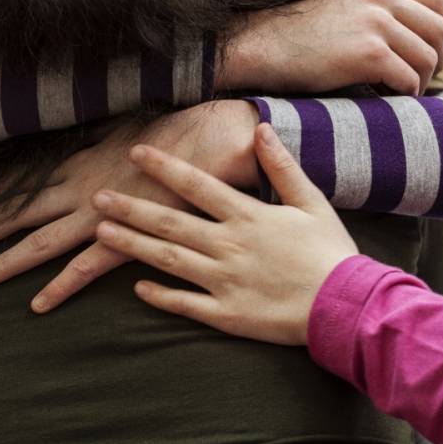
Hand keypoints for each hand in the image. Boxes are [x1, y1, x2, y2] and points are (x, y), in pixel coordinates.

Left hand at [0, 100, 258, 312]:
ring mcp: (98, 214)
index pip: (21, 178)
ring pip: (39, 242)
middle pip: (18, 213)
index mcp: (78, 161)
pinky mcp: (123, 236)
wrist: (207, 139)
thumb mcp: (124, 126)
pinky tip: (37, 305)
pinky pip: (84, 267)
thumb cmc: (172, 129)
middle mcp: (78, 187)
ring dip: (4, 261)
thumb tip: (83, 137)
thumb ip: (99, 137)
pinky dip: (60, 287)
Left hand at [94, 124, 356, 345]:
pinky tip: (137, 287)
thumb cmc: (330, 252)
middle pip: (169, 222)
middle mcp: (229, 245)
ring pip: (168, 260)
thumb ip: (282, 167)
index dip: (164, 167)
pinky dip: (159, 295)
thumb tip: (261, 129)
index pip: (196, 185)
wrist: (344, 305)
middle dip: (131, 207)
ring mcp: (224, 281)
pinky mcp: (227, 314)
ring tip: (102, 233)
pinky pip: (185, 304)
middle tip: (98, 197)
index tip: (136, 153)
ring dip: (132, 245)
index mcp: (248, 216)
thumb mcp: (312, 202)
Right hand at [220, 0, 442, 95]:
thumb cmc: (307, 33)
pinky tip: (389, 95)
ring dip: (422, 79)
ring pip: (427, 56)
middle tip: (426, 75)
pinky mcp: (368, 53)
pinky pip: (408, 78)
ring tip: (404, 87)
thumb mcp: (349, 1)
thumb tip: (425, 28)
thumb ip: (383, 4)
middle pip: (437, 28)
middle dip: (439, 58)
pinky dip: (406, 92)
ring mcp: (375, 23)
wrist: (268, 46)